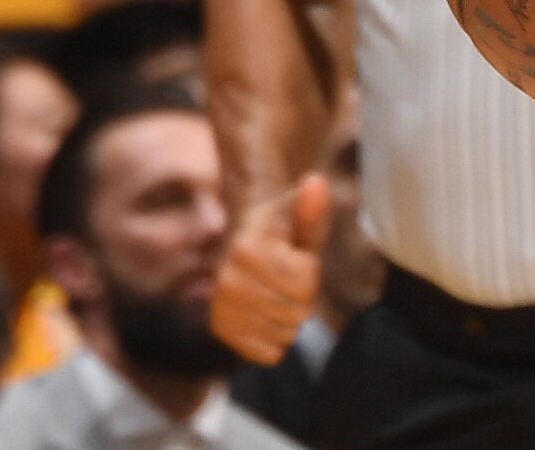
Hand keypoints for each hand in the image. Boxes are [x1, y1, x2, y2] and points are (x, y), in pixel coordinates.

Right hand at [210, 173, 328, 366]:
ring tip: (278, 293)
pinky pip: (268, 353)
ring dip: (292, 317)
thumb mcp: (302, 217)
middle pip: (297, 313)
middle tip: (288, 278)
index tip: (296, 257)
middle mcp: (225, 280)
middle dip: (304, 297)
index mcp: (246, 249)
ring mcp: (219, 308)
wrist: (248, 245)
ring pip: (285, 335)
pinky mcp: (220, 330)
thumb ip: (313, 208)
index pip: (306, 285)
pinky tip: (269, 315)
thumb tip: (315, 182)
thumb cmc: (284, 231)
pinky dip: (277, 339)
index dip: (312, 273)